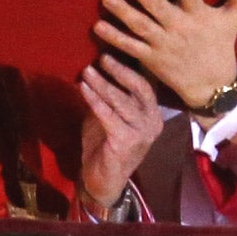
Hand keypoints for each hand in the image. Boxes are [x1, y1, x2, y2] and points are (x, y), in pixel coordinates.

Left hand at [78, 54, 163, 212]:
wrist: (104, 181)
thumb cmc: (105, 148)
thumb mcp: (108, 117)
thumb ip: (107, 99)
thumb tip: (95, 71)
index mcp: (152, 115)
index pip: (145, 86)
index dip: (129, 69)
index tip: (110, 54)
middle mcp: (152, 123)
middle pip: (138, 89)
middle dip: (119, 71)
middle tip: (101, 58)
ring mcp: (142, 133)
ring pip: (122, 101)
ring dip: (103, 84)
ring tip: (87, 71)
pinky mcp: (127, 141)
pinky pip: (109, 115)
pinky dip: (95, 100)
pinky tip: (83, 88)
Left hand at [94, 0, 236, 109]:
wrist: (212, 85)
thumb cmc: (220, 46)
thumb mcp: (232, 19)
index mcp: (199, 15)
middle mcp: (180, 29)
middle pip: (159, 9)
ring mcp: (164, 45)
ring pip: (141, 27)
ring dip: (123, 13)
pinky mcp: (151, 59)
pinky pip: (131, 47)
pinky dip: (115, 38)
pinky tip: (98, 27)